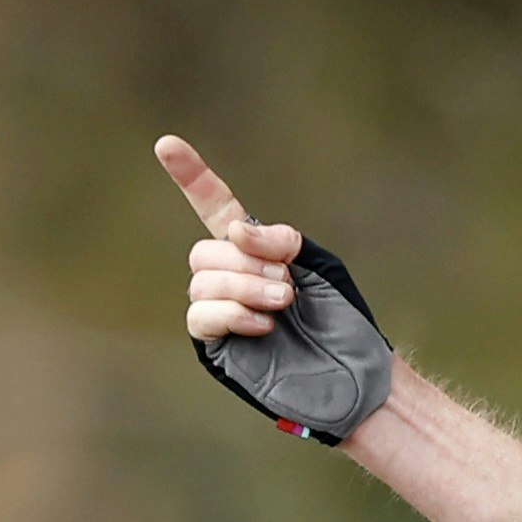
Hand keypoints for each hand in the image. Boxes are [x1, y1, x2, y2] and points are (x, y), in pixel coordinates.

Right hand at [157, 135, 396, 441]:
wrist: (355, 377)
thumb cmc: (343, 322)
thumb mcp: (317, 264)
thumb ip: (277, 241)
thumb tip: (231, 232)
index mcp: (254, 250)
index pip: (214, 206)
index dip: (191, 176)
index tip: (166, 144)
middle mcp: (230, 276)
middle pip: (204, 250)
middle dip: (246, 262)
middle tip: (287, 284)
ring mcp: (220, 311)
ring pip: (202, 282)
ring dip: (244, 288)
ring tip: (283, 304)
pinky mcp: (216, 347)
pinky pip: (201, 316)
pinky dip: (232, 314)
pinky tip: (264, 325)